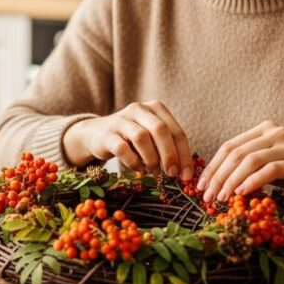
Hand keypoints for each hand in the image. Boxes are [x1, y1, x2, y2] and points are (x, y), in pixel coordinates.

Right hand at [62, 101, 194, 179]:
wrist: (97, 134)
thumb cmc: (131, 138)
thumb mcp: (151, 137)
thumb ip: (167, 147)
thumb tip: (184, 171)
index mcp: (155, 108)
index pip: (176, 131)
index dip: (184, 154)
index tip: (186, 175)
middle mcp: (139, 109)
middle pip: (160, 130)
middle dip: (169, 155)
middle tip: (172, 174)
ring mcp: (121, 120)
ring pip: (141, 137)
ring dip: (151, 159)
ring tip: (153, 171)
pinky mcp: (107, 134)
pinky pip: (122, 148)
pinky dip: (133, 162)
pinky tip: (138, 169)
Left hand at [196, 121, 283, 210]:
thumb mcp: (270, 165)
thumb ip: (248, 167)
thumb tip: (217, 183)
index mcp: (264, 129)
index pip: (230, 146)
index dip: (212, 167)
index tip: (200, 186)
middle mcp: (275, 132)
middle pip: (236, 153)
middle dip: (218, 176)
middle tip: (207, 196)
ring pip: (250, 161)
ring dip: (231, 181)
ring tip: (221, 198)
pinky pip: (269, 170)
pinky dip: (252, 182)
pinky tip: (241, 193)